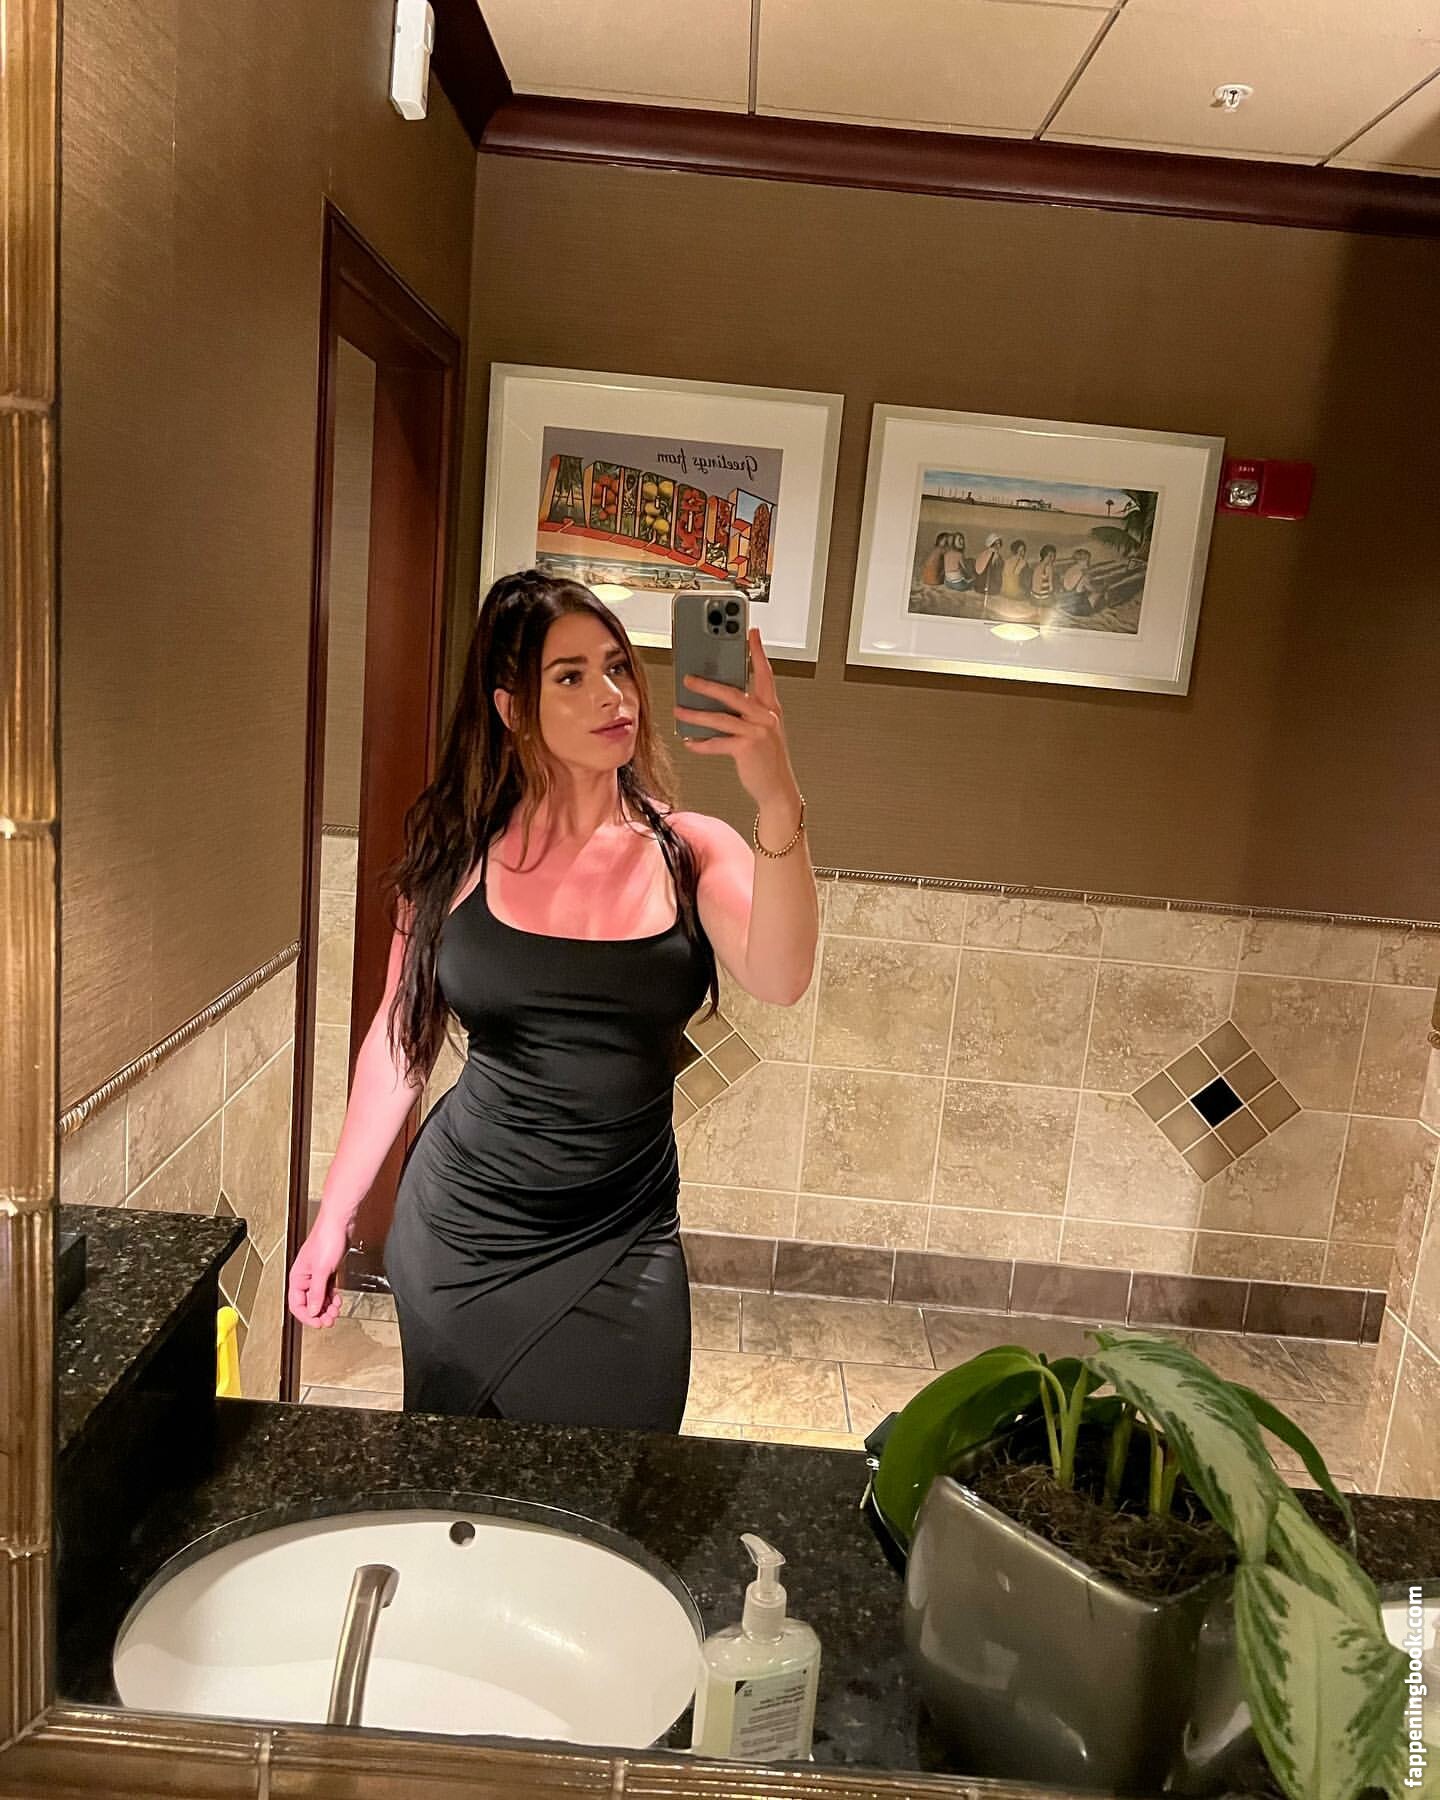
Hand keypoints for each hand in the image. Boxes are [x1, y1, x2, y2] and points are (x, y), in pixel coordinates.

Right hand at [287, 1213, 350, 1328]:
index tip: (318, 1323)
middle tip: (330, 1320)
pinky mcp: (328, 1270)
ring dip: (327, 1306)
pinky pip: (327, 1289)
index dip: (307, 1316)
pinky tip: (337, 1301)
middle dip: (319, 1313)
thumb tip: (312, 1310)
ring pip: (319, 1297)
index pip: (297, 1304)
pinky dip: (332, 1297)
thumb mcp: (321, 1270)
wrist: (340, 1222)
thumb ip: (317, 1292)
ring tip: (335, 1312)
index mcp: (298, 1277)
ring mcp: (317, 1273)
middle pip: (308, 1303)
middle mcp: (306, 1277)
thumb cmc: (327, 1238)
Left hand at [675, 628, 798, 809]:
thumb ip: (746, 713)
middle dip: (707, 684)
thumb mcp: (761, 730)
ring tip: (679, 710)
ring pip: (720, 717)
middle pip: (733, 693)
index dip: (758, 651)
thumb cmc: (766, 759)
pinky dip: (701, 743)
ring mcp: (758, 732)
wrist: (778, 789)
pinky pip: (717, 742)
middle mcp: (766, 716)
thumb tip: (715, 700)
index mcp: (770, 708)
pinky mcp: (747, 749)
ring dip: (695, 715)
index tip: (750, 632)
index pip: (765, 673)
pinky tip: (689, 741)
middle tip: (688, 678)